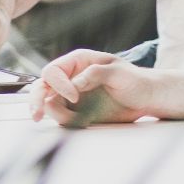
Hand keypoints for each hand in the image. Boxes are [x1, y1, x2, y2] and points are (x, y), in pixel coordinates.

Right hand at [31, 49, 156, 127]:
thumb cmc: (136, 79)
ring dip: (55, 114)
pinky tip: (84, 121)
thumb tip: (75, 83)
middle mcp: (71, 77)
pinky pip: (62, 118)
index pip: (53, 71)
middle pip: (42, 87)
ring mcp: (72, 95)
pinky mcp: (77, 111)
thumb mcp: (118, 72)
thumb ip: (96, 74)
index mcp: (79, 61)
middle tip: (37, 114)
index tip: (74, 97)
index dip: (58, 84)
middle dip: (36, 100)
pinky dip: (67, 122)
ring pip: (49, 104)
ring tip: (78, 119)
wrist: (147, 98)